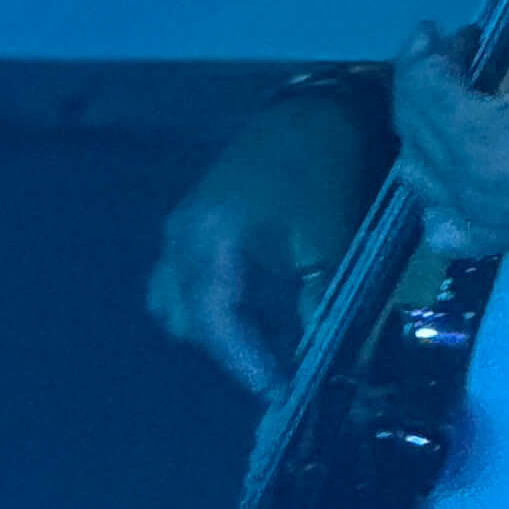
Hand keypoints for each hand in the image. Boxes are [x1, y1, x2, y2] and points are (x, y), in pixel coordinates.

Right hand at [148, 90, 384, 395]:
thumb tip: (321, 367)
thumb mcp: (328, 243)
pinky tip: (257, 313)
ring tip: (270, 346)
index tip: (282, 399)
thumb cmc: (324, 172)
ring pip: (181, 305)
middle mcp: (180, 239)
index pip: (216, 324)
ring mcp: (180, 230)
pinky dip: (214, 306)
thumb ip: (318, 307)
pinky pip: (186, 283)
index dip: (248, 367)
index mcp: (207, 241)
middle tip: (283, 376)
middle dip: (234, 353)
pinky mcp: (193, 225)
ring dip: (220, 331)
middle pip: (192, 321)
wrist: (317, 109)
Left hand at [388, 3, 508, 258]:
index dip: (422, 53)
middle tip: (454, 57)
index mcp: (474, 137)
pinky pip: (444, 230)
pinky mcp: (499, 239)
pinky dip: (439, 204)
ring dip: (423, 138)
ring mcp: (477, 218)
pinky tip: (457, 184)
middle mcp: (462, 184)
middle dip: (424, 84)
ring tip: (452, 110)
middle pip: (411, 127)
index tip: (437, 31)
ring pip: (418, 177)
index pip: (420, 88)